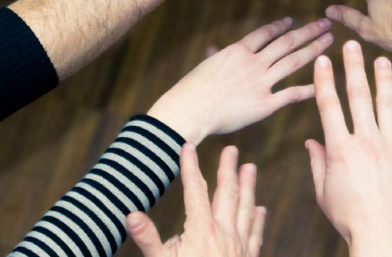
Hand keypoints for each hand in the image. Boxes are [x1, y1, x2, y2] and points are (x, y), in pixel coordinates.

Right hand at [125, 144, 265, 256]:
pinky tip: (260, 209)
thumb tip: (131, 214)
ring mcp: (239, 246)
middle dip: (227, 170)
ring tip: (250, 168)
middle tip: (232, 150)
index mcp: (201, 230)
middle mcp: (224, 233)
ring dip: (248, 187)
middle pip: (227, 194)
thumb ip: (148, 238)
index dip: (190, 167)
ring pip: (245, 209)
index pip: (195, 190)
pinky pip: (255, 234)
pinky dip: (258, 219)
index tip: (188, 146)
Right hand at [148, 17, 334, 143]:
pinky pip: (290, 94)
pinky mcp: (264, 104)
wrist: (189, 110)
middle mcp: (253, 63)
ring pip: (293, 61)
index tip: (293, 21)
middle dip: (308, 31)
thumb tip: (213, 48)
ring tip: (329, 40)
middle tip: (325, 23)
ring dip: (313, 50)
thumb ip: (216, 56)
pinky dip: (307, 89)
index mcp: (238, 51)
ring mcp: (260, 82)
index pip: (265, 33)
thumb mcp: (205, 66)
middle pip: (286, 42)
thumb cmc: (191, 90)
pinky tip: (322, 83)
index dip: (281, 26)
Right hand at [307, 42, 391, 255]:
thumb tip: (310, 143)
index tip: (322, 60)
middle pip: (358, 95)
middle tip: (352, 45)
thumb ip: (317, 164)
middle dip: (353, 66)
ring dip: (384, 79)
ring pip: (387, 104)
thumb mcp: (323, 192)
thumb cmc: (349, 218)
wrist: (383, 236)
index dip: (324, 79)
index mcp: (339, 148)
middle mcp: (366, 141)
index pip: (329, 105)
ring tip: (382, 60)